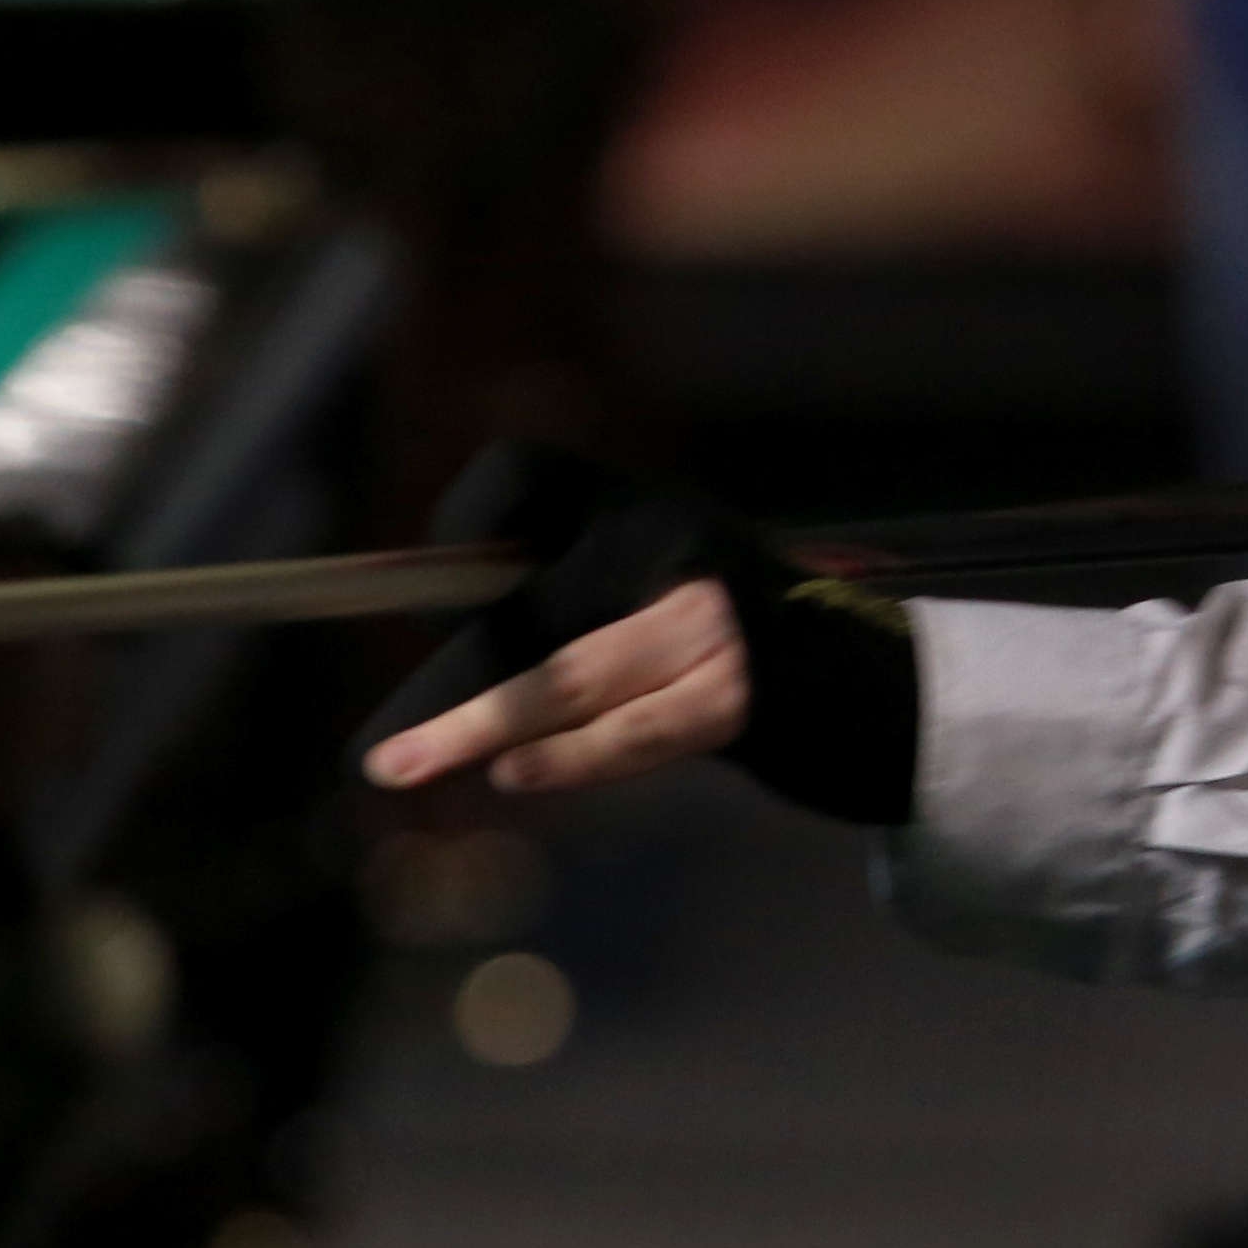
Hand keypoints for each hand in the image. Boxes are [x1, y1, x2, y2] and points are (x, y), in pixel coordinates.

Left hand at [360, 443, 919, 825]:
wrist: (873, 686)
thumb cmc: (730, 642)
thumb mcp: (651, 590)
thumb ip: (567, 602)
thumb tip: (449, 665)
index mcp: (639, 510)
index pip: (529, 476)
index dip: (471, 514)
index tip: (428, 572)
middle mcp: (671, 543)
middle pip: (533, 605)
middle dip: (448, 682)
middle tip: (375, 750)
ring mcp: (709, 619)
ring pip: (569, 677)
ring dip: (475, 728)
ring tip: (398, 764)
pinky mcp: (738, 694)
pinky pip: (635, 730)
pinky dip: (571, 755)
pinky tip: (512, 772)